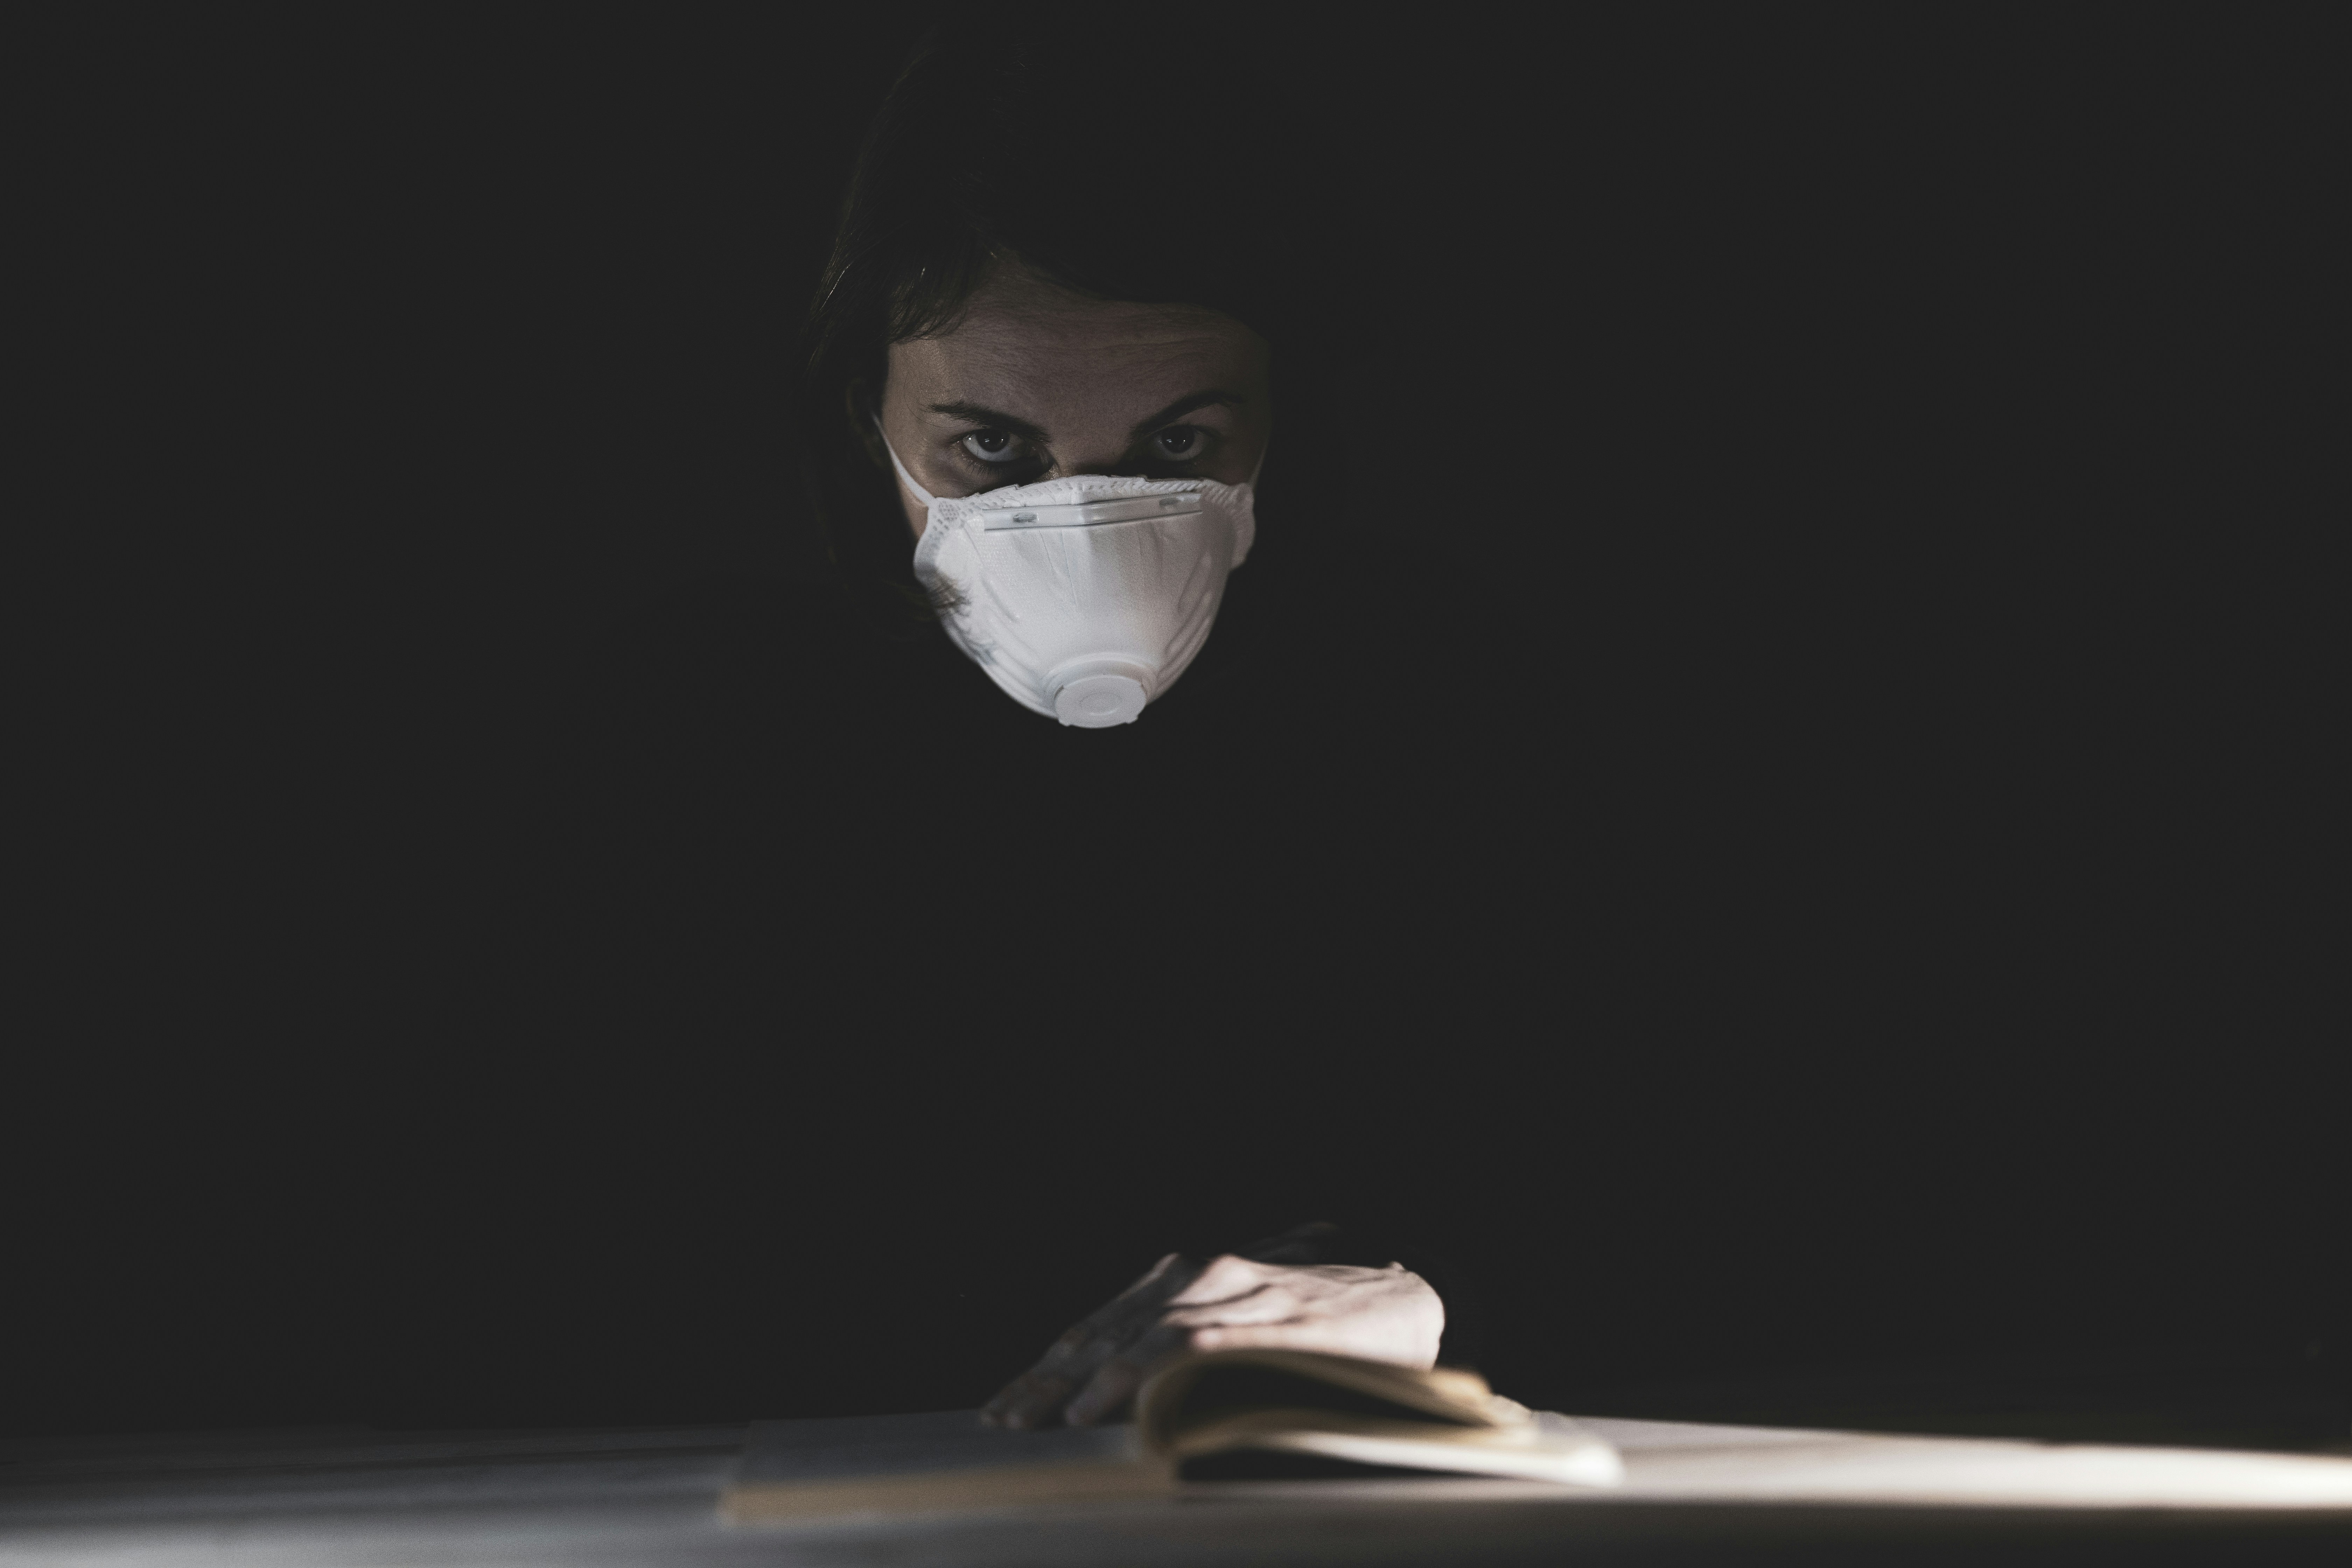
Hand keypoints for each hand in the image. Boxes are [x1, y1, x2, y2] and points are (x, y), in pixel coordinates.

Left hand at [981, 1250, 1444, 1428]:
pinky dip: (1181, 1365)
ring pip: (1158, 1331)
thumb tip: (1108, 1392)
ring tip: (1062, 1414)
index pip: (1100, 1324)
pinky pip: (1223, 1341)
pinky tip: (1149, 1389)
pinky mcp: (1283, 1322)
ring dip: (1105, 1375)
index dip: (1047, 1365)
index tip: (1003, 1406)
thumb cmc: (1308, 1316)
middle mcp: (1206, 1276)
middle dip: (1053, 1377)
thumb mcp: (1231, 1321)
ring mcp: (1244, 1297)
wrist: (1402, 1293)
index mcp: (1186, 1276)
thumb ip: (1177, 1346)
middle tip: (1005, 1418)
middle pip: (1113, 1328)